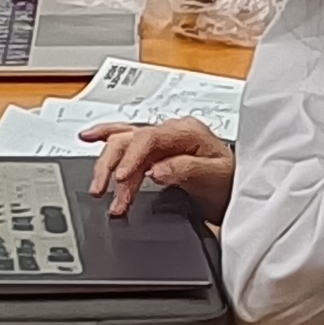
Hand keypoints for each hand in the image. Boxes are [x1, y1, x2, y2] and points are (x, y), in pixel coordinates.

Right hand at [89, 116, 233, 222]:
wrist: (235, 191)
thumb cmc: (229, 182)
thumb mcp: (215, 177)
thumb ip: (186, 170)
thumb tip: (157, 170)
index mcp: (186, 131)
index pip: (150, 138)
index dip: (132, 157)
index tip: (122, 178)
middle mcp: (170, 131)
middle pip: (130, 139)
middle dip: (113, 166)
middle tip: (104, 192)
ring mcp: (160, 139)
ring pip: (122, 142)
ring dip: (107, 166)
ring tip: (99, 190)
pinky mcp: (153, 151)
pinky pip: (125, 140)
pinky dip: (105, 139)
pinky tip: (88, 138)